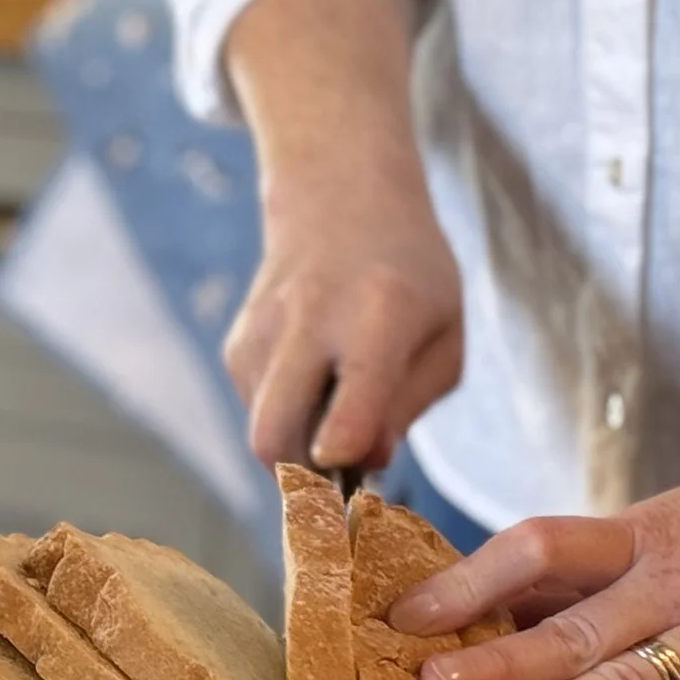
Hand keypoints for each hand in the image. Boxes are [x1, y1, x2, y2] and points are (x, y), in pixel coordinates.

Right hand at [224, 147, 463, 471]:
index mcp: (381, 312)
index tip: (339, 462)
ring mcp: (262, 332)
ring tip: (340, 411)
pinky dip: (288, 419)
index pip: (352, 393)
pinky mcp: (236, 346)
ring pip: (263, 433)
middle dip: (304, 480)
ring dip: (302, 448)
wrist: (339, 199)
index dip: (341, 444)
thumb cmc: (410, 280)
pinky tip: (314, 381)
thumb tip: (360, 462)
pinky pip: (257, 413)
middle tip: (344, 479)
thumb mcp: (443, 336)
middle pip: (275, 434)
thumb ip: (408, 406)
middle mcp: (309, 319)